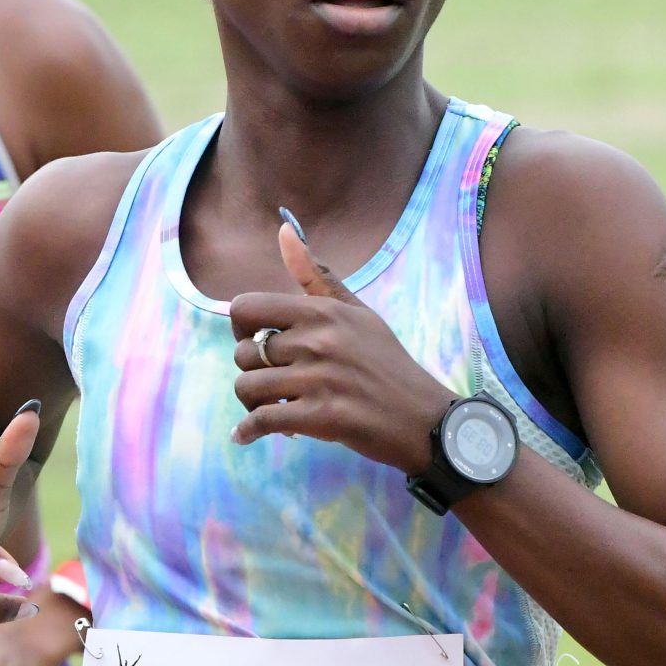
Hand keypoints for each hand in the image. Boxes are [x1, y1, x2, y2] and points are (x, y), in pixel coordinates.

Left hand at [230, 220, 454, 473]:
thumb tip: (284, 229)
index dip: (241, 330)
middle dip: (252, 372)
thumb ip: (317, 277)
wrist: (424, 419)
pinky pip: (261, 420)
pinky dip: (248, 431)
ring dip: (251, 404)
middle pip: (243, 353)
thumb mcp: (358, 313)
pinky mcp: (321, 417)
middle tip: (273, 384)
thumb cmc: (387, 364)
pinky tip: (248, 435)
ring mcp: (320, 379)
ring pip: (247, 387)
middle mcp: (319, 340)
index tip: (259, 345)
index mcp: (323, 312)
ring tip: (272, 407)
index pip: (245, 308)